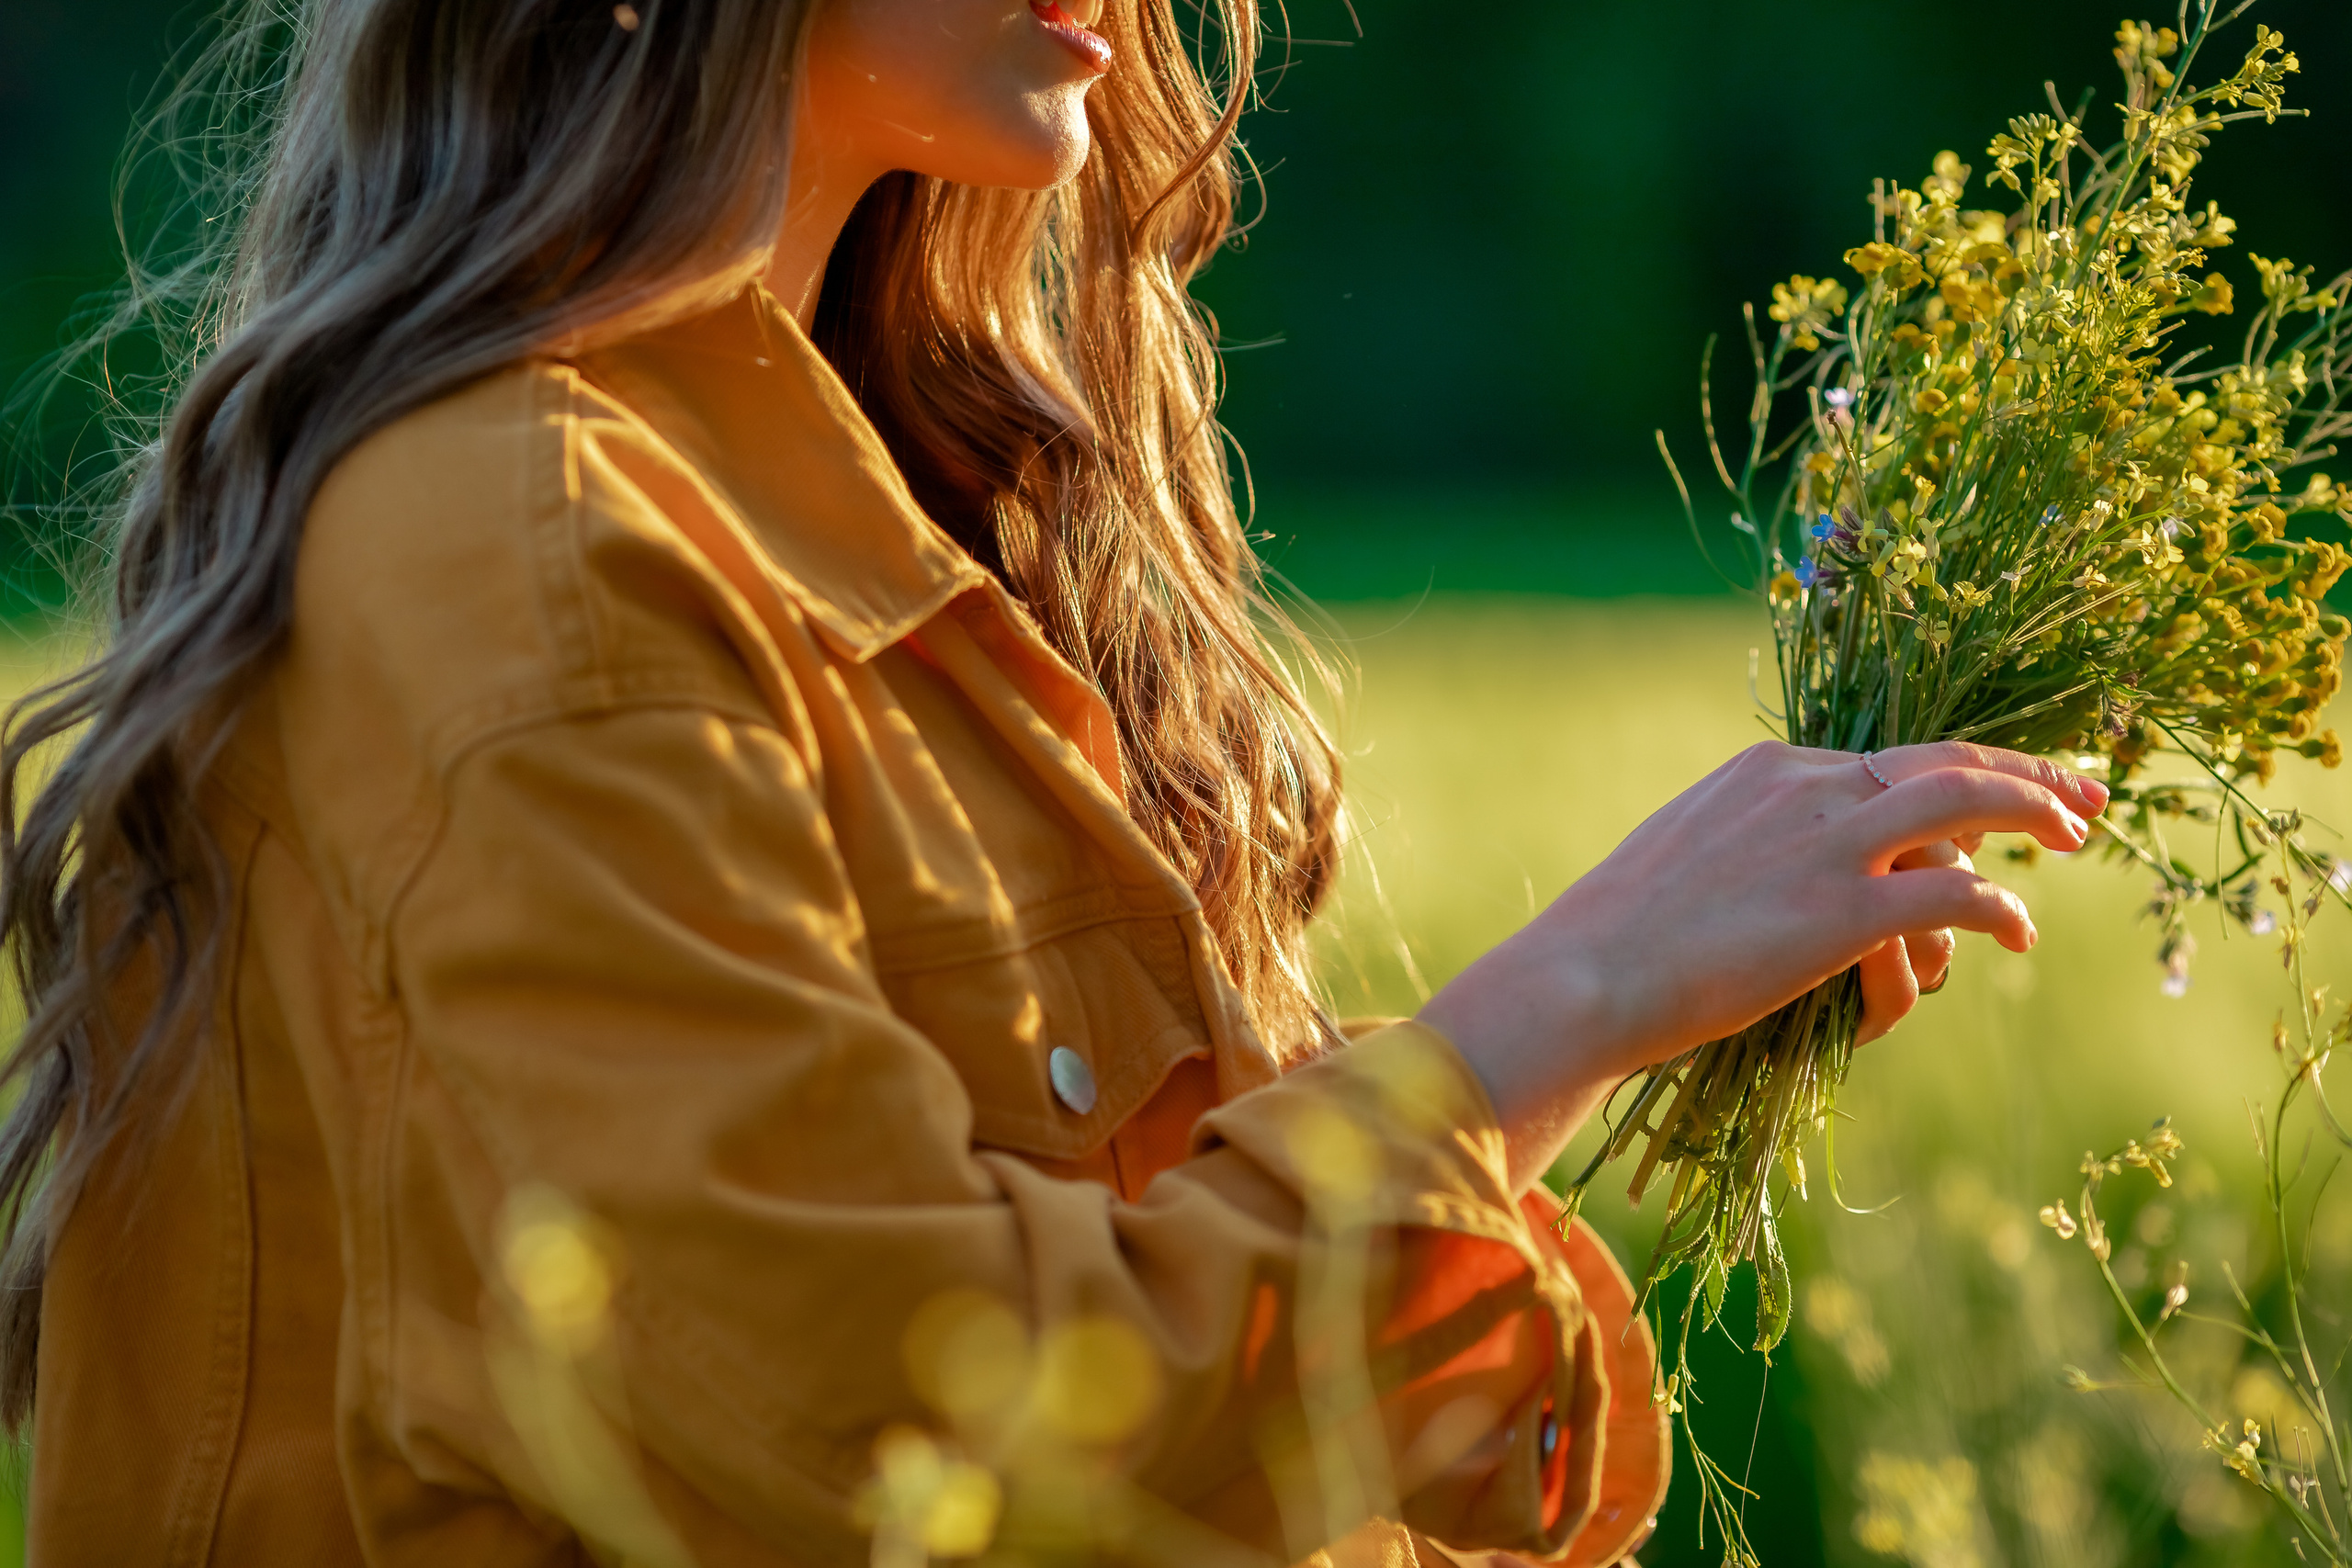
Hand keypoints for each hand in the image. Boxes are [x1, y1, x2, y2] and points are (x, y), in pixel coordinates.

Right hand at [1416, 741, 2106, 1188]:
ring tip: (2072, 842)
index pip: (1890, 757)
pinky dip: (2003, 909)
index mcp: (1768, 771)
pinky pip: (1958, 895)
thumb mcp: (1685, 856)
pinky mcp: (1845, 913)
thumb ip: (1746, 844)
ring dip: (2034, 815)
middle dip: (2026, 771)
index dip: (1960, 768)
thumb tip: (1776, 869)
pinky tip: (2020, 932)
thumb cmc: (1619, 938)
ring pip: (1968, 803)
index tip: (2002, 781)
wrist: (1588, 977)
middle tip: (2083, 792)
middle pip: (1946, 759)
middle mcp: (1808, 790)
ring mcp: (1830, 847)